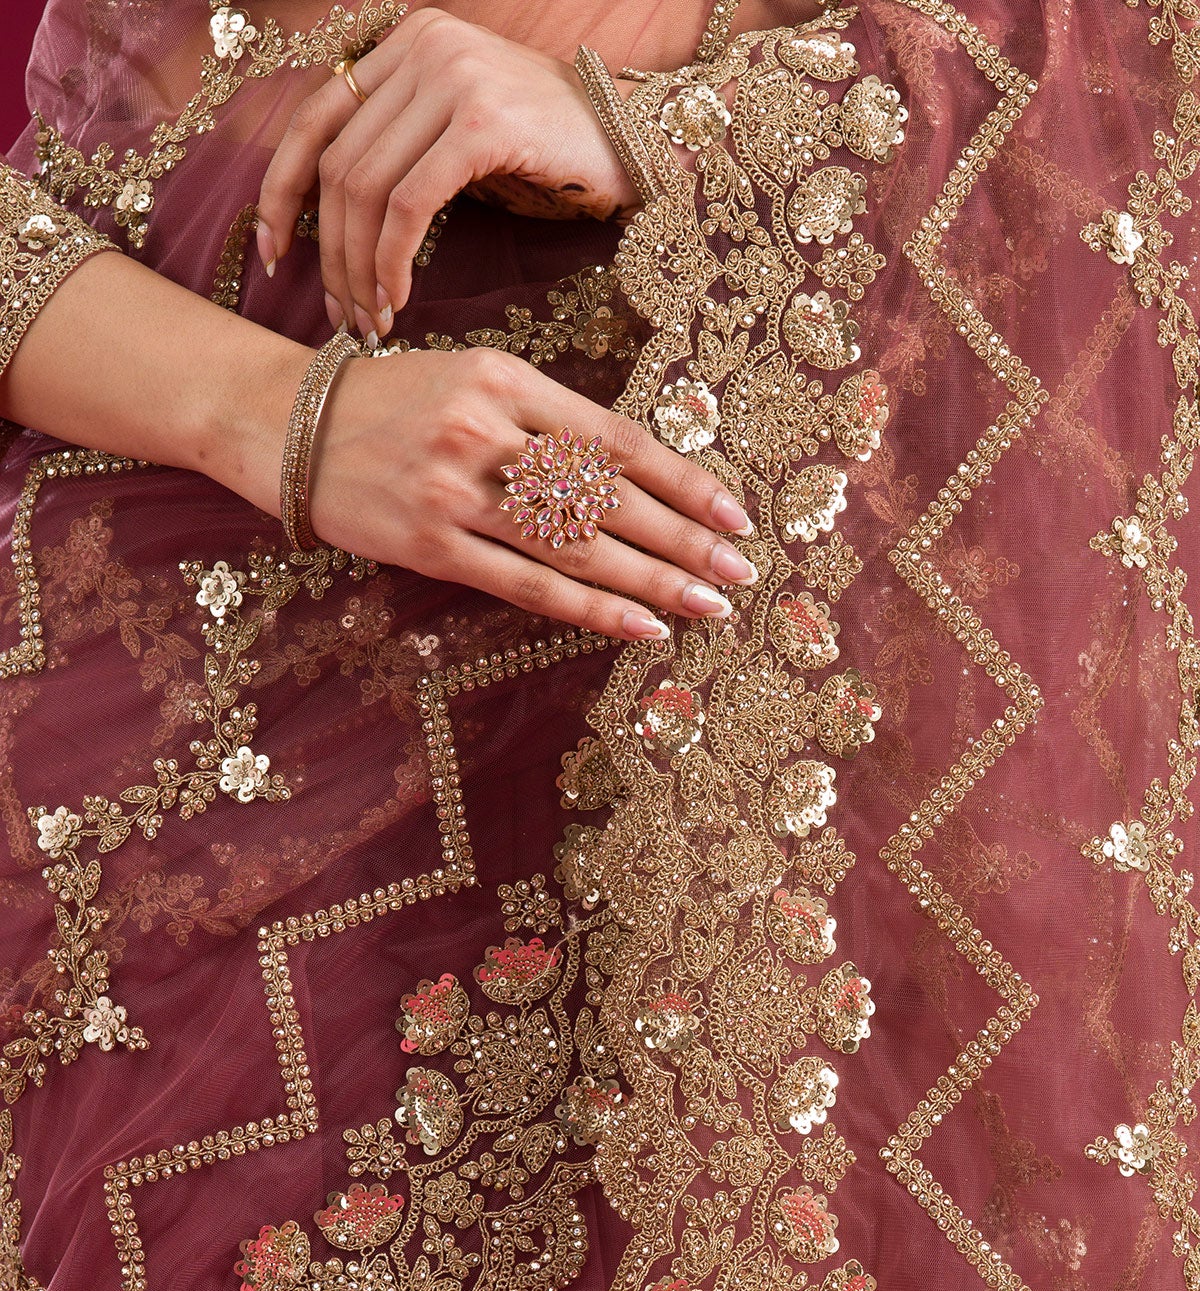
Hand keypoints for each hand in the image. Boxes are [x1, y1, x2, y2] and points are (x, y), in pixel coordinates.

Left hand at [257, 8, 638, 341]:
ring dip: (359, 268)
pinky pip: (410, 205)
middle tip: (339, 314)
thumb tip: (333, 219)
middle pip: (338, 164)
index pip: (316, 117)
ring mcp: (452, 76)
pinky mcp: (481, 120)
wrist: (641, 141)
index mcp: (409, 41)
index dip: (281, 190)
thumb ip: (404, 146)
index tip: (271, 252)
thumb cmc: (554, 152)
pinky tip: (399, 299)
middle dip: (328, 252)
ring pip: (367, 189)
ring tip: (371, 320)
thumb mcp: (463, 134)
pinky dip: (394, 260)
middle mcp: (424, 45)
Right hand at [304, 345, 756, 639]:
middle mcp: (487, 433)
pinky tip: (640, 625)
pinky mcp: (430, 546)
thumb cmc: (393, 402)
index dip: (683, 481)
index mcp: (507, 379)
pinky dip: (589, 609)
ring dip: (652, 581)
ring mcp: (456, 493)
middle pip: (608, 498)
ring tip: (708, 604)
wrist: (285, 425)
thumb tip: (632, 478)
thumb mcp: (472, 381)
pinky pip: (526, 586)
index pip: (617, 440)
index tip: (733, 512)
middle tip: (740, 571)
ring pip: (576, 547)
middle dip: (684, 540)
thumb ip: (546, 422)